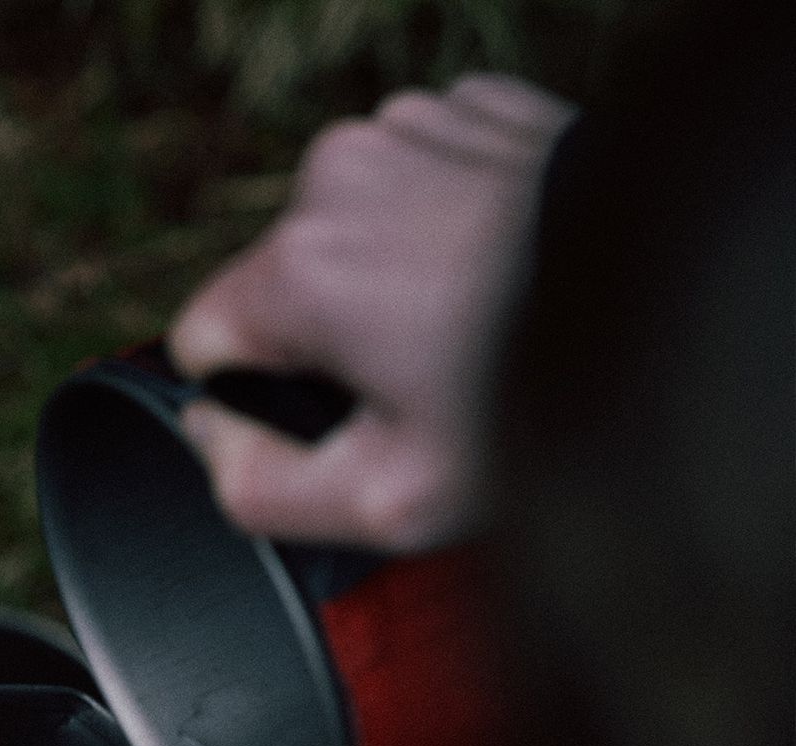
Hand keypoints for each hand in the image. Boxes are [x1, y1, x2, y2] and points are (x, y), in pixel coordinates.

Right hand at [170, 74, 572, 549]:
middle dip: (331, 342)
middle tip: (420, 388)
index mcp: (299, 269)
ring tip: (468, 326)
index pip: (203, 343)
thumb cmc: (535, 404)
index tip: (333, 421)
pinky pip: (414, 186)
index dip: (257, 402)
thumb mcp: (386, 502)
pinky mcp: (470, 111)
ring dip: (386, 284)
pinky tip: (495, 272)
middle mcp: (338, 177)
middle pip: (280, 287)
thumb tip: (211, 441)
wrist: (674, 297)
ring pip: (347, 233)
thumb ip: (259, 490)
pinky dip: (440, 231)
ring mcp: (408, 131)